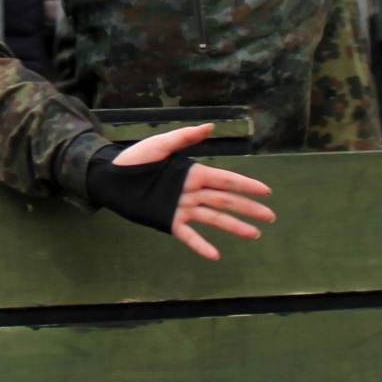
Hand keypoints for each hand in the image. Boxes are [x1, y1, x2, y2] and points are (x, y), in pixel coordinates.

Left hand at [111, 123, 275, 260]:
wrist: (110, 178)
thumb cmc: (134, 159)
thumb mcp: (159, 144)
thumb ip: (184, 137)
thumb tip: (210, 127)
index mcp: (192, 173)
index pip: (226, 180)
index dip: (246, 185)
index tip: (266, 191)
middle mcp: (192, 192)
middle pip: (226, 200)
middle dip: (248, 208)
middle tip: (270, 216)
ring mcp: (182, 208)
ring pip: (214, 218)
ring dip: (234, 226)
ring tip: (254, 235)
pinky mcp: (168, 221)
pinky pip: (188, 235)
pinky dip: (201, 245)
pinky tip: (215, 255)